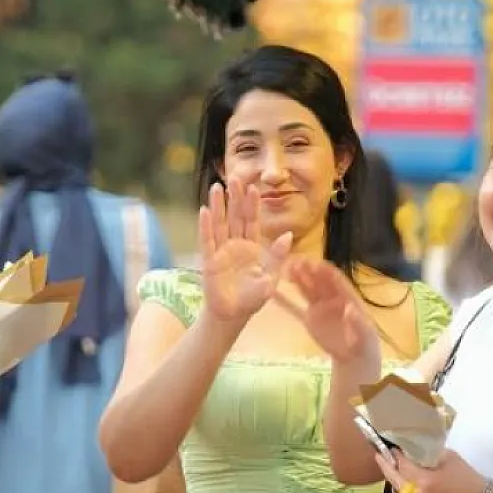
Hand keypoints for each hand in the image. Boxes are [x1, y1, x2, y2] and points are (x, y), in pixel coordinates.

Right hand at [199, 182, 290, 324]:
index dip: (252, 204)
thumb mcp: (271, 276)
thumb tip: (288, 235)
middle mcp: (235, 244)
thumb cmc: (253, 296)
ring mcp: (221, 250)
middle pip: (235, 217)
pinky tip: (204, 210)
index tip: (254, 186)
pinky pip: (207, 240)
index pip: (252, 221)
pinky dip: (205, 226)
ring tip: (216, 187)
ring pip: (220, 223)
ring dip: (218, 206)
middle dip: (235, 198)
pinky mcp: (209, 260)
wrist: (234, 314)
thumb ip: (277, 256)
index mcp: (252, 246)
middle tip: (234, 177)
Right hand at [288, 259, 380, 366]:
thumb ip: (357, 321)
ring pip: (307, 290)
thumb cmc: (364, 343)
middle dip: (308, 270)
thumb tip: (349, 308)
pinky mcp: (309, 318)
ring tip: (284, 269)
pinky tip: (271, 293)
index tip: (314, 263)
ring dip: (297, 279)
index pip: (336, 280)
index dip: (325, 271)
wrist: (354, 358)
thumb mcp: (365, 334)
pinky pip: (295, 309)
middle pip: (319, 281)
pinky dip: (284, 301)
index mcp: (347, 297)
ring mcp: (319, 307)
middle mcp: (332, 298)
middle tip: (294, 261)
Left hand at [374, 449, 484, 492]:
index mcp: (424, 481)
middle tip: (378, 455)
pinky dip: (403, 491)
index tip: (391, 448)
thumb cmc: (466, 478)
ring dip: (394, 479)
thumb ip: (428, 454)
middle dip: (386, 467)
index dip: (395, 456)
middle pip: (394, 480)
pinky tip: (402, 482)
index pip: (402, 466)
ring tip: (390, 467)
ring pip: (399, 492)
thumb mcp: (448, 458)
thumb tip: (413, 451)